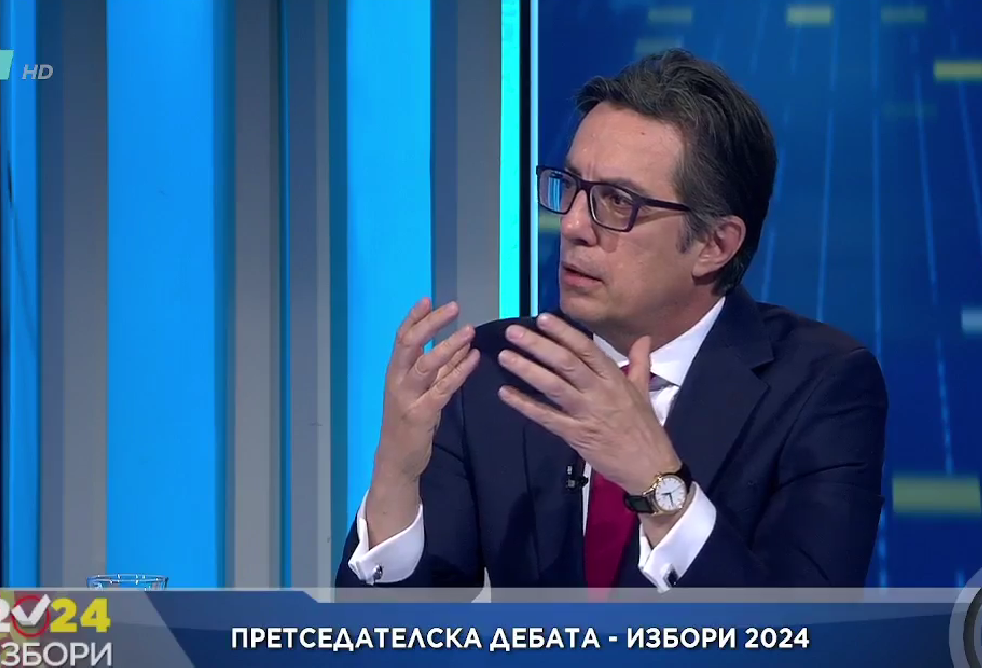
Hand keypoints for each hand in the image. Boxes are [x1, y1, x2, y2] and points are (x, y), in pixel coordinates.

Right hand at [375, 298, 480, 482]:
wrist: (397, 459)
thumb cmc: (410, 420)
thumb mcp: (422, 389)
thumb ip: (439, 367)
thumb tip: (461, 341)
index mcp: (395, 371)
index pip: (402, 337)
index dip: (414, 317)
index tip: (428, 299)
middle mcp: (397, 380)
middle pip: (410, 344)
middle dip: (431, 324)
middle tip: (453, 308)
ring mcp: (407, 397)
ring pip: (426, 365)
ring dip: (448, 345)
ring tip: (469, 331)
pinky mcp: (421, 414)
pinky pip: (442, 389)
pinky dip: (458, 372)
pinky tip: (473, 359)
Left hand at [496, 313, 679, 494]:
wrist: (650, 468)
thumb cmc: (645, 429)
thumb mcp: (644, 392)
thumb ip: (639, 363)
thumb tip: (642, 338)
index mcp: (615, 379)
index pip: (587, 349)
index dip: (564, 333)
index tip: (542, 319)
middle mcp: (599, 392)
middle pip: (566, 363)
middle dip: (538, 345)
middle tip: (513, 332)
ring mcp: (586, 413)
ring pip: (553, 386)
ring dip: (527, 370)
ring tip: (506, 356)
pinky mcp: (575, 435)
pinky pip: (546, 417)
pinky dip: (525, 405)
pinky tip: (506, 394)